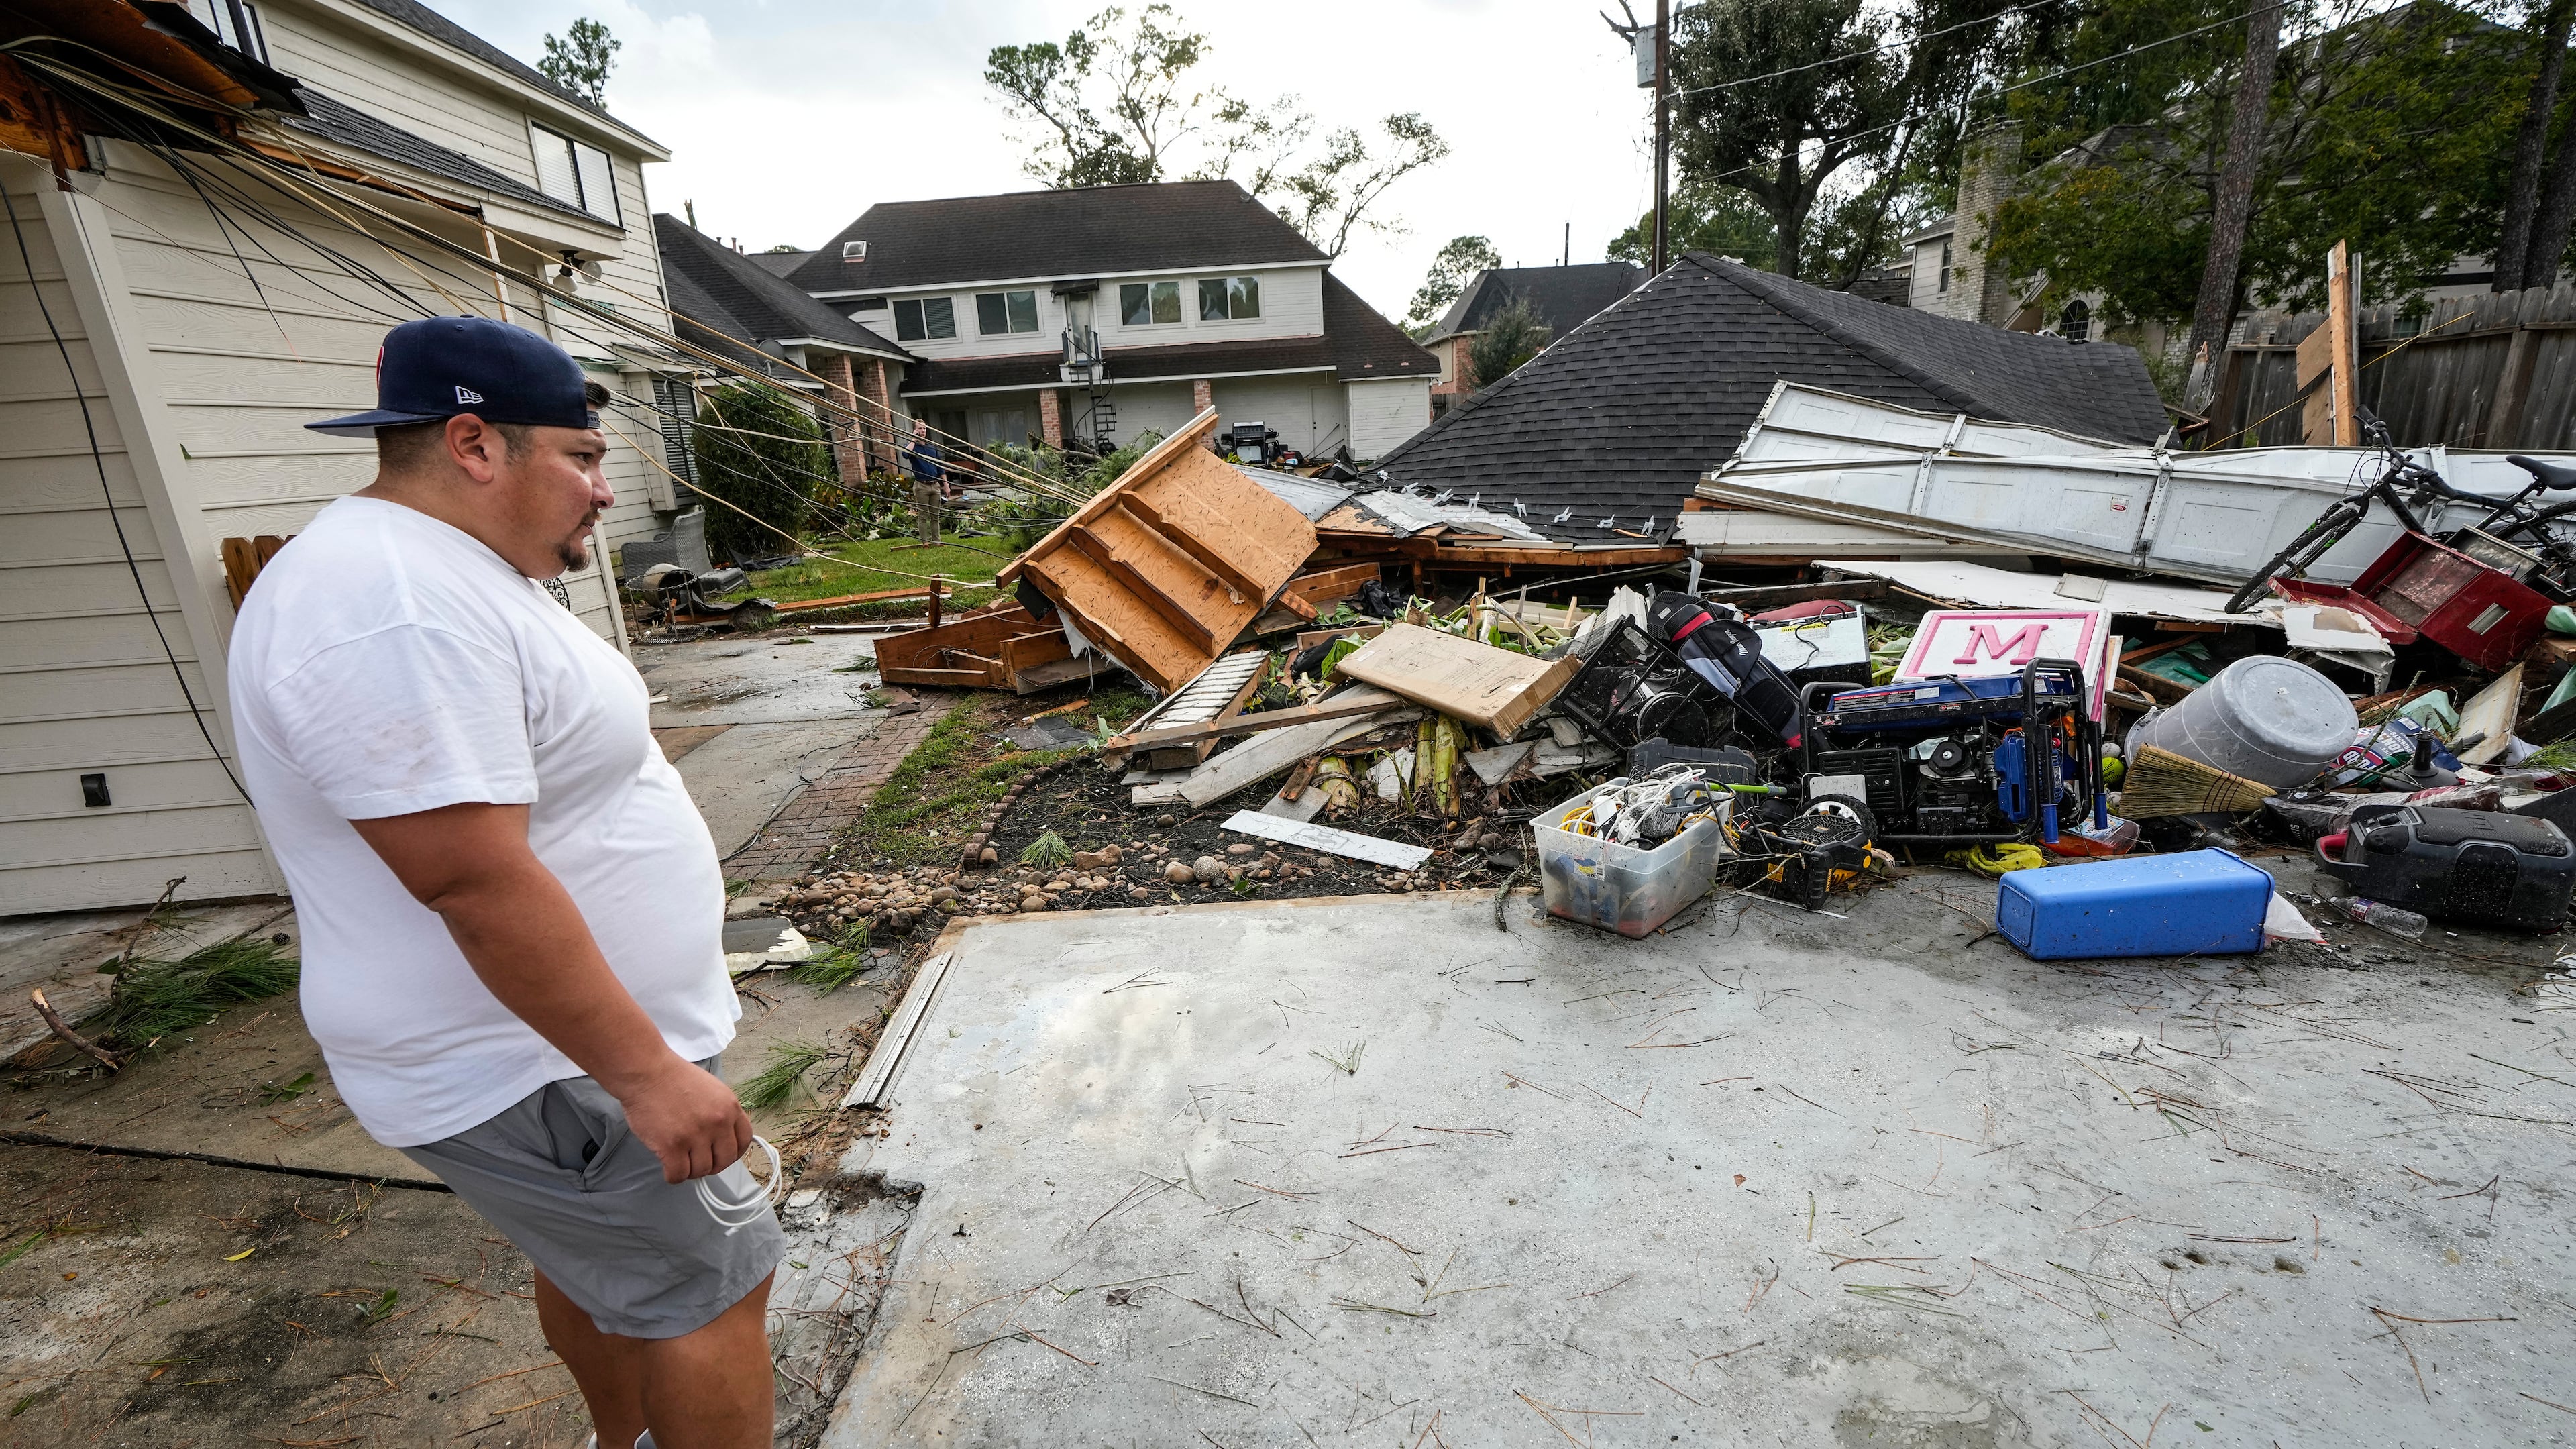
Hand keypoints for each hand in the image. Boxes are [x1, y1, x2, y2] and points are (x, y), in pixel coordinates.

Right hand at [617, 1055, 753, 1183]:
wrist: (647, 1072)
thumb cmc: (673, 1078)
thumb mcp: (712, 1089)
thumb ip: (721, 1112)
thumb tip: (722, 1138)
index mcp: (729, 1107)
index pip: (743, 1141)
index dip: (733, 1152)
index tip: (721, 1155)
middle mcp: (717, 1123)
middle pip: (725, 1160)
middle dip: (712, 1165)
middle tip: (698, 1161)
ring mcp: (695, 1136)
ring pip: (701, 1170)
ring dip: (690, 1170)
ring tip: (680, 1160)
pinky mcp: (672, 1146)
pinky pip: (678, 1174)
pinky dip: (673, 1176)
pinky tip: (668, 1167)